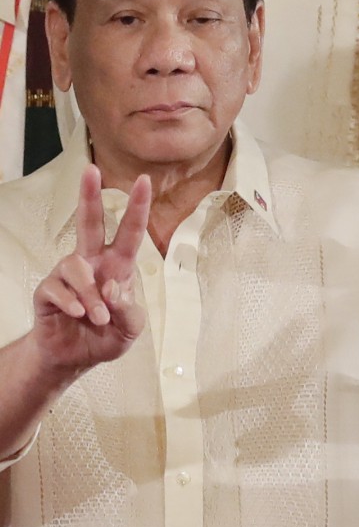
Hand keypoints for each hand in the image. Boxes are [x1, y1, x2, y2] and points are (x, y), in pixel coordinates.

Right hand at [30, 165, 151, 375]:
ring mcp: (68, 275)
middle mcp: (93, 262)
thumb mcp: (131, 328)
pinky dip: (72, 303)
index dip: (137, 207)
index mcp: (118, 266)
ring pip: (77, 267)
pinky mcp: (47, 291)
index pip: (130, 232)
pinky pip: (57, 289)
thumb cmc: (107, 335)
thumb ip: (129, 310)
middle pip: (90, 222)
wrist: (74, 357)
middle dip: (90, 195)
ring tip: (97, 317)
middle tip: (91, 169)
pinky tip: (77, 315)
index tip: (143, 180)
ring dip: (90, 295)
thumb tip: (113, 288)